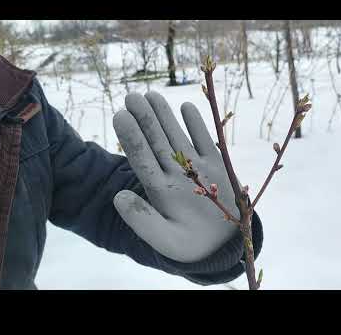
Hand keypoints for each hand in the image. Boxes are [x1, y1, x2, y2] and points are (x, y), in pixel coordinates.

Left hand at [113, 91, 239, 262]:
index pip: (141, 158)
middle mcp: (175, 174)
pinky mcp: (217, 165)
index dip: (131, 137)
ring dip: (165, 116)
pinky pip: (206, 141)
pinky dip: (197, 125)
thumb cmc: (191, 246)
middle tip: (131, 96)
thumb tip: (117, 197)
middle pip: (157, 141)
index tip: (121, 116)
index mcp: (160, 190)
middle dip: (144, 119)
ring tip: (151, 95)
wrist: (222, 245)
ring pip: (178, 136)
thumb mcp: (166, 240)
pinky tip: (185, 107)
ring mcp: (196, 167)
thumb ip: (142, 220)